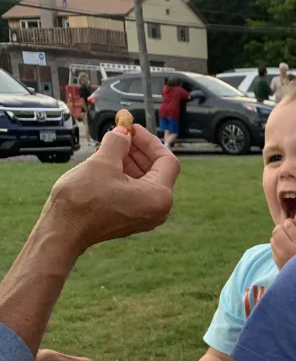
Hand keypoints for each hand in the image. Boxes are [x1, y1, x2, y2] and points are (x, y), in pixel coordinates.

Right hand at [43, 125, 179, 253]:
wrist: (63, 231)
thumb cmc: (83, 200)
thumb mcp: (103, 161)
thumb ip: (119, 142)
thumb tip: (124, 131)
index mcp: (158, 197)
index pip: (167, 161)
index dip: (150, 141)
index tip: (133, 129)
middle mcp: (158, 210)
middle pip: (157, 171)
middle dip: (139, 150)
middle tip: (122, 134)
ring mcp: (145, 217)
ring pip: (145, 181)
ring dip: (130, 161)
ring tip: (111, 146)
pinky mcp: (131, 219)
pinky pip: (136, 192)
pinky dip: (126, 176)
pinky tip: (109, 163)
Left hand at [271, 217, 295, 269]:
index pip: (288, 225)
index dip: (289, 222)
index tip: (292, 224)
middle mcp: (288, 249)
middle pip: (277, 230)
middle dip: (281, 228)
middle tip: (287, 231)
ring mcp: (280, 256)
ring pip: (272, 238)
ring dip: (278, 237)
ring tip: (285, 240)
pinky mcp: (276, 262)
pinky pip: (272, 248)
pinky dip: (276, 246)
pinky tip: (283, 249)